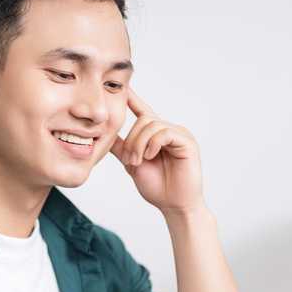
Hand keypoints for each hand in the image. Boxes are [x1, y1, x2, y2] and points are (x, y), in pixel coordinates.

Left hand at [110, 88, 203, 213]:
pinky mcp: (186, 141)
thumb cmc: (157, 187)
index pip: (143, 111)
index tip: (122, 86)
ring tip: (139, 161)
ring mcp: (179, 134)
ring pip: (152, 125)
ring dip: (140, 144)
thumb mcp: (132, 163)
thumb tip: (104, 134)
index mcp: (156, 135)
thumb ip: (121, 147)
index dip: (132, 98)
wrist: (173, 205)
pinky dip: (153, 144)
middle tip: (131, 160)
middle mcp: (168, 131)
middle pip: (144, 119)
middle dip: (132, 139)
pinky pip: (164, 132)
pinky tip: (151, 156)